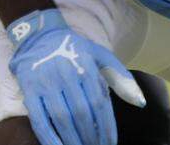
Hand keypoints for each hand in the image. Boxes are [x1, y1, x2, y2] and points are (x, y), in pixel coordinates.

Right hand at [8, 9, 145, 144]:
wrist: (39, 36)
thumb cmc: (75, 50)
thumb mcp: (101, 56)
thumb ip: (121, 78)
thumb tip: (141, 103)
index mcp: (86, 66)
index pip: (100, 102)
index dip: (106, 126)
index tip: (111, 143)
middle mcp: (66, 74)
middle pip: (82, 112)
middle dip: (91, 136)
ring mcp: (46, 83)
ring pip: (62, 118)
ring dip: (73, 139)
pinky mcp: (29, 90)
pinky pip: (39, 119)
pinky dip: (48, 137)